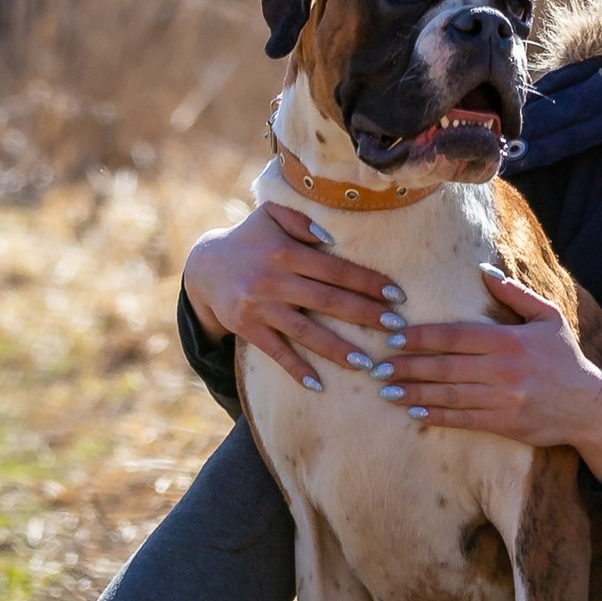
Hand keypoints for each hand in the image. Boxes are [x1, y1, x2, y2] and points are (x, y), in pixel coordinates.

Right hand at [182, 204, 407, 392]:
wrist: (205, 265)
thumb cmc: (251, 238)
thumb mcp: (272, 216)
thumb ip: (302, 222)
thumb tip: (332, 239)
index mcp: (285, 252)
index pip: (335, 270)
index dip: (366, 282)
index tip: (395, 296)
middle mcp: (273, 280)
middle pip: (327, 301)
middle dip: (364, 315)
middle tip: (396, 329)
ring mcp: (259, 307)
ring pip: (305, 332)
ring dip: (337, 349)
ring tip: (366, 364)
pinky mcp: (247, 329)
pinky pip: (276, 352)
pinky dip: (296, 369)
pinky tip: (318, 384)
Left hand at [386, 269, 601, 484]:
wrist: (590, 406)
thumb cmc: (564, 357)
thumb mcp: (547, 317)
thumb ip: (514, 294)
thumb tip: (483, 270)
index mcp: (509, 340)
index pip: (455, 336)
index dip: (421, 337)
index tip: (393, 336)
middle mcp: (503, 370)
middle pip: (445, 367)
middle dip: (408, 367)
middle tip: (377, 368)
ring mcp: (503, 399)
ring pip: (449, 396)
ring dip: (415, 394)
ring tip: (386, 392)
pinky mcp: (505, 424)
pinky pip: (464, 419)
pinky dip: (438, 417)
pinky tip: (416, 414)